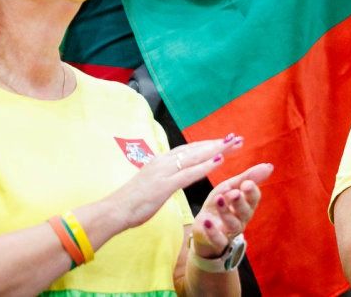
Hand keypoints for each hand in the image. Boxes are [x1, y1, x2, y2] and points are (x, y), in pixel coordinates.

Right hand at [111, 134, 243, 229]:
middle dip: (217, 143)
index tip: (224, 140)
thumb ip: (164, 177)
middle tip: (236, 138)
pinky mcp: (164, 185)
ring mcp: (163, 172)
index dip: (207, 144)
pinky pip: (189, 173)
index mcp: (160, 161)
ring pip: (195, 157)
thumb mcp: (152, 184)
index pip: (189, 149)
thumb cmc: (132, 202)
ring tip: (233, 144)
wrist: (113, 211)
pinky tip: (220, 160)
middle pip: (195, 149)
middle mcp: (163, 161)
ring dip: (216, 149)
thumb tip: (174, 175)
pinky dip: (205, 165)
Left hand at [192, 162, 275, 257]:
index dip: (252, 192)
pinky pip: (218, 240)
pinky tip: (207, 221)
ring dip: (226, 212)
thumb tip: (269, 166)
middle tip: (234, 193)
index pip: (254, 198)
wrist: (203, 225)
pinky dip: (213, 232)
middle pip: (245, 212)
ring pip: (233, 224)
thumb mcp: (231, 187)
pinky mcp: (217, 241)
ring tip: (218, 200)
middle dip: (240, 202)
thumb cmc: (221, 203)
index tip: (246, 183)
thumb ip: (248, 177)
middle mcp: (242, 218)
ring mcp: (230, 231)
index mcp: (247, 204)